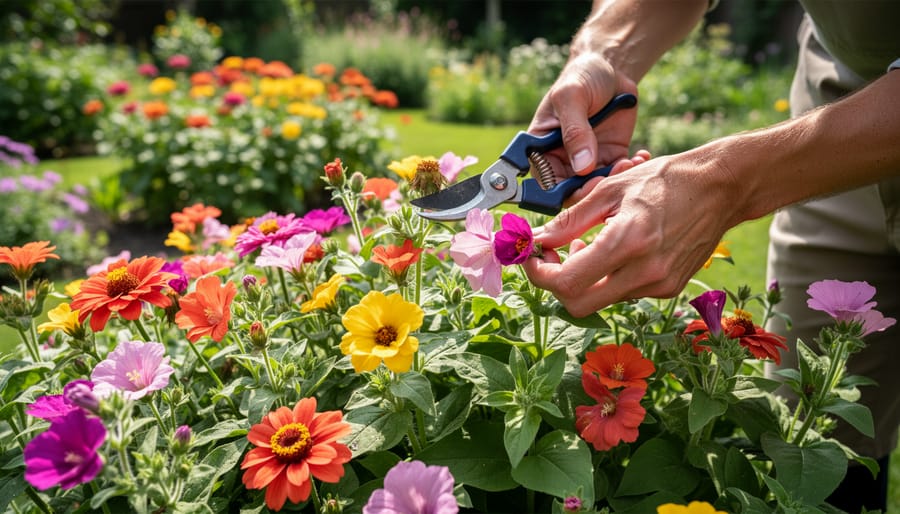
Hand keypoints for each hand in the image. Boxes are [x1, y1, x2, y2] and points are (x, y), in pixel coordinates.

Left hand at [522, 153, 737, 316]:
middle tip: (552, 256)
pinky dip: (607, 278)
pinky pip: (623, 294)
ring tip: (588, 244)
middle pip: (578, 305)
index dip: (539, 273)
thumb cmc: (665, 180)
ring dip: (582, 279)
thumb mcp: (610, 190)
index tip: (532, 256)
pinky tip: (614, 251)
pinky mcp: (669, 289)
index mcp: (628, 242)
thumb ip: (569, 220)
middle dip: (556, 284)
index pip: (566, 282)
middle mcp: (646, 272)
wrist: (722, 188)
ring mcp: (660, 285)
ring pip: (600, 300)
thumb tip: (536, 239)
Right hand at [528, 52, 639, 181]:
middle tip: (614, 174)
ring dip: (616, 179)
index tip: (586, 184)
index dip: (563, 191)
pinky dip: (631, 170)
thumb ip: (575, 131)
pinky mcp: (610, 156)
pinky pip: (618, 173)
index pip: (546, 182)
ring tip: (631, 162)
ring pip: (599, 185)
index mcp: (542, 149)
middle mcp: (562, 159)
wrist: (609, 67)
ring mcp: (587, 160)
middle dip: (595, 188)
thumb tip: (581, 167)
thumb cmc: (581, 77)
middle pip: (573, 191)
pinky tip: (641, 156)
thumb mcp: (572, 97)